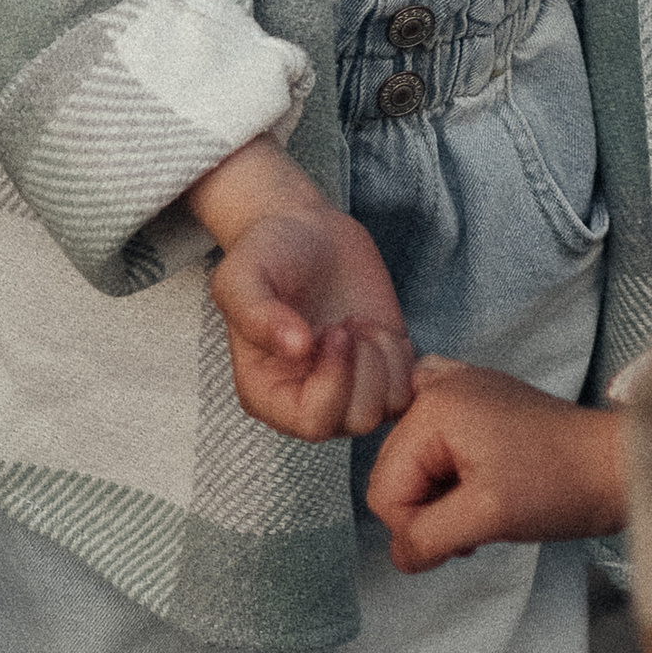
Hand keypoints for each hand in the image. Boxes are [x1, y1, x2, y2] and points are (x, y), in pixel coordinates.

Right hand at [191, 140, 414, 438]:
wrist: (303, 229)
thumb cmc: (266, 254)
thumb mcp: (242, 276)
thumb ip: (257, 312)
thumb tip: (296, 349)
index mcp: (267, 394)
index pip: (311, 423)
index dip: (334, 382)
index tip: (335, 331)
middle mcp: (308, 400)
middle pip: (356, 421)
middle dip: (363, 368)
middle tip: (348, 322)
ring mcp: (348, 389)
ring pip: (387, 409)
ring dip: (383, 360)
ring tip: (359, 323)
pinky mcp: (381, 372)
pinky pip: (408, 391)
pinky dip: (403, 358)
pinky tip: (379, 328)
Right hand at [365, 360, 625, 570]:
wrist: (621, 465)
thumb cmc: (562, 484)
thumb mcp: (487, 517)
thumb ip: (428, 538)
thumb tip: (400, 557)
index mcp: (432, 406)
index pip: (384, 490)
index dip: (416, 529)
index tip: (463, 538)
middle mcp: (439, 386)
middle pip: (396, 475)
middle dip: (430, 513)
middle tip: (477, 525)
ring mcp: (460, 391)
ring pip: (415, 466)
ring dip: (442, 498)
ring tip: (485, 508)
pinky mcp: (479, 404)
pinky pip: (436, 444)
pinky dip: (448, 473)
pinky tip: (474, 482)